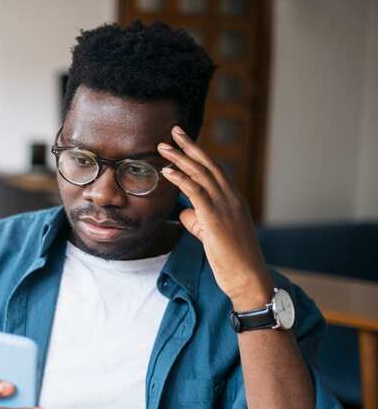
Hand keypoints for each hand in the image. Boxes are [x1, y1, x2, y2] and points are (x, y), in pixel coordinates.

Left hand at [157, 126, 272, 309]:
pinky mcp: (215, 217)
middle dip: (189, 146)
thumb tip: (184, 210)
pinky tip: (167, 171)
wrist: (247, 277)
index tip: (183, 140)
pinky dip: (181, 178)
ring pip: (200, 174)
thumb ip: (198, 219)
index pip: (214, 169)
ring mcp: (225, 206)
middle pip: (207, 164)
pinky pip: (196, 192)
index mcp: (233, 199)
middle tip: (173, 131)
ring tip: (162, 146)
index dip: (197, 153)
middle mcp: (231, 197)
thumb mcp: (211, 234)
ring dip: (180, 158)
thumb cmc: (230, 259)